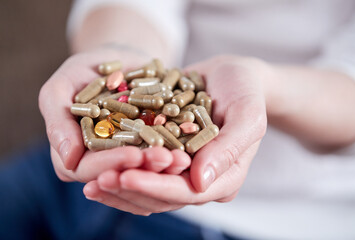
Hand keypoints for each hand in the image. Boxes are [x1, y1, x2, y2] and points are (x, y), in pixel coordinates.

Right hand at [39, 47, 189, 181]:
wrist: (119, 60)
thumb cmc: (82, 72)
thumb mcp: (61, 88)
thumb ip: (57, 121)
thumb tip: (68, 159)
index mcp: (78, 155)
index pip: (89, 169)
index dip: (111, 164)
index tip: (133, 155)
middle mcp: (104, 161)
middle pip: (122, 173)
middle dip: (145, 168)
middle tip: (167, 160)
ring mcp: (130, 155)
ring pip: (146, 169)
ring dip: (166, 166)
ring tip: (184, 158)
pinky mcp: (153, 146)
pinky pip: (165, 152)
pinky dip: (179, 151)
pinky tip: (194, 149)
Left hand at [83, 55, 268, 214]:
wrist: (234, 76)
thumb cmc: (247, 91)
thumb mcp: (248, 114)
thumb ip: (229, 148)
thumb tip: (200, 182)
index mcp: (225, 177)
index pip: (187, 193)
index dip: (155, 187)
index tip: (125, 176)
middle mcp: (201, 179)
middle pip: (162, 197)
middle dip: (129, 190)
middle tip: (97, 181)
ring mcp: (182, 170)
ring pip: (147, 189)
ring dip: (119, 186)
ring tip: (89, 181)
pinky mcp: (167, 157)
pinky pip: (141, 169)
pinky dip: (120, 169)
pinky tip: (95, 166)